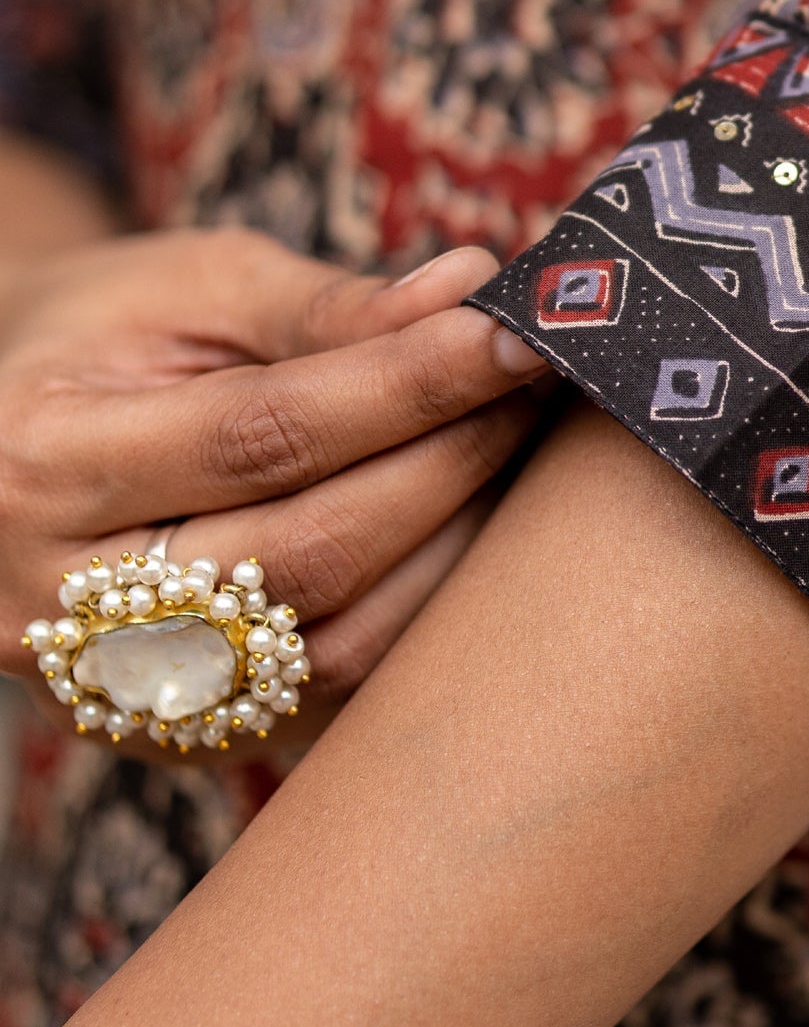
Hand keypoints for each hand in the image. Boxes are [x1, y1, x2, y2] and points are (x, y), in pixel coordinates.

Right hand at [0, 227, 546, 755]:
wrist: (2, 442)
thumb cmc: (101, 340)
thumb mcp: (185, 287)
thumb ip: (326, 304)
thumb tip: (469, 289)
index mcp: (42, 464)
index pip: (264, 435)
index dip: (407, 386)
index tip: (514, 335)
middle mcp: (60, 604)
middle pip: (310, 552)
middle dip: (450, 467)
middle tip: (537, 393)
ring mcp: (119, 693)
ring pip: (336, 647)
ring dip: (456, 555)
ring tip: (520, 463)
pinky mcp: (181, 739)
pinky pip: (337, 700)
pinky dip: (422, 625)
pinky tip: (478, 546)